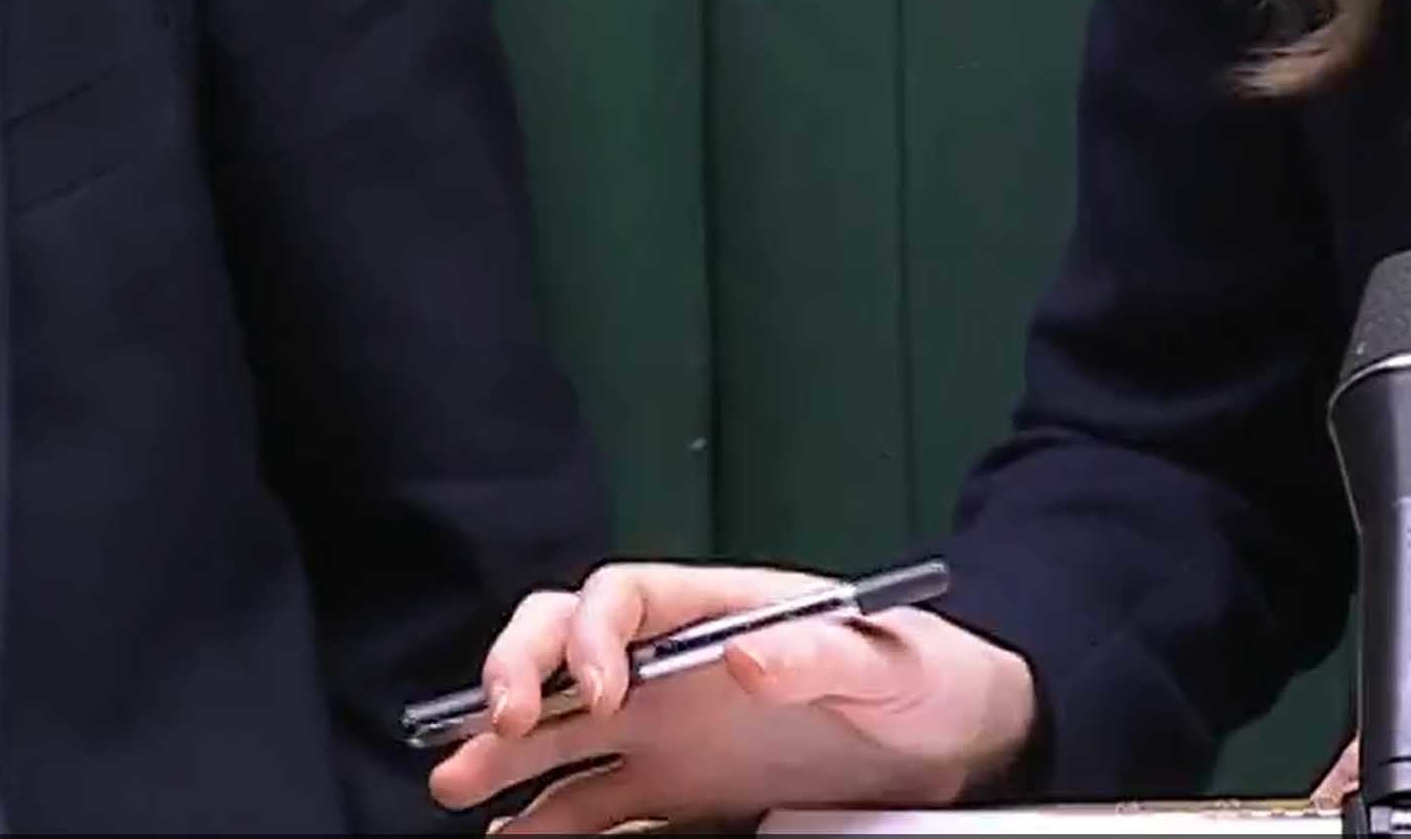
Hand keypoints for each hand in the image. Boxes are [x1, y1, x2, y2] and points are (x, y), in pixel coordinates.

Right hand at [425, 561, 1034, 833]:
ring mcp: (668, 722)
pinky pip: (592, 796)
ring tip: (455, 784)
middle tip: (487, 727)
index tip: (599, 689)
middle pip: (564, 646)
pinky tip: (513, 834)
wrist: (956, 734)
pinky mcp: (675, 781)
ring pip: (560, 724)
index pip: (623, 596)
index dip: (589, 634)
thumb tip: (746, 651)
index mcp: (722, 609)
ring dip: (504, 750)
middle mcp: (676, 659)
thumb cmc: (930, 674)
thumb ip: (823, 655)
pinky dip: (546, 816)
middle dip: (514, 675)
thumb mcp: (891, 661)